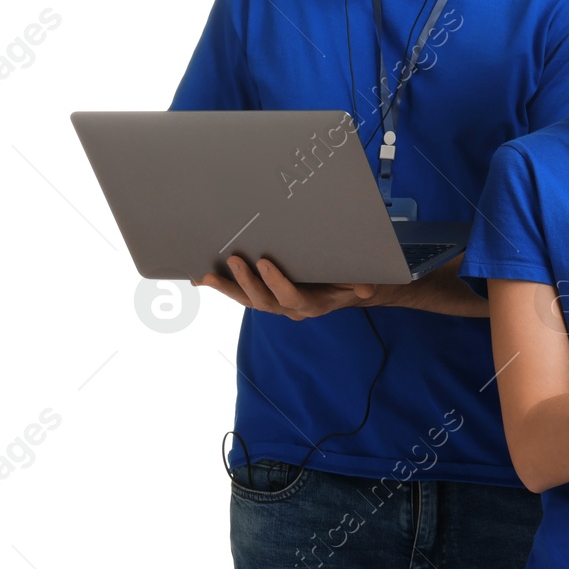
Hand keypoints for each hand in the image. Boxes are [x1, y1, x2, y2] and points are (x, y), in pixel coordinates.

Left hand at [193, 255, 409, 320]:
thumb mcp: (356, 283)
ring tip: (207, 275)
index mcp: (310, 305)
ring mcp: (274, 304)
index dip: (276, 282)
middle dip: (246, 282)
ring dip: (227, 288)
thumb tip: (365, 289)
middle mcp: (288, 309)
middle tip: (234, 259)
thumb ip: (358, 285)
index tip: (264, 262)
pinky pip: (241, 295)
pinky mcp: (263, 297)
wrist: (341, 293)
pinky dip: (222, 287)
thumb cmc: (346, 283)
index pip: (290, 297)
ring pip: (247, 300)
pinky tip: (202, 278)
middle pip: (262, 302)